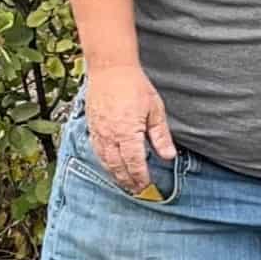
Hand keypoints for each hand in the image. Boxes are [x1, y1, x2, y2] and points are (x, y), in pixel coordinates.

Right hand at [84, 65, 175, 193]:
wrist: (110, 69)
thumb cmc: (134, 86)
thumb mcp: (155, 110)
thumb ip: (161, 136)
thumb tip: (169, 156)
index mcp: (127, 132)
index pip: (134, 163)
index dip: (141, 176)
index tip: (146, 185)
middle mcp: (110, 135)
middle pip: (118, 166)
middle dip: (127, 180)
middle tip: (136, 190)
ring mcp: (98, 132)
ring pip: (105, 161)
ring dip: (115, 175)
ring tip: (124, 183)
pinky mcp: (91, 127)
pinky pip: (96, 151)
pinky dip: (104, 162)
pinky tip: (110, 165)